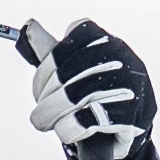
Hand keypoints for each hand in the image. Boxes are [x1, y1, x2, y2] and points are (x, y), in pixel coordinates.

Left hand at [18, 16, 152, 159]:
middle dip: (44, 96)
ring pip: (73, 96)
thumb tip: (29, 26)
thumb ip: (53, 50)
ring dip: (51, 115)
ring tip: (46, 124)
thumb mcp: (76, 71)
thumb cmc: (99, 97)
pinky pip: (85, 120)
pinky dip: (68, 129)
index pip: (70, 40)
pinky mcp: (130, 116)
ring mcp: (129, 86)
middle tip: (39, 114)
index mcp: (108, 41)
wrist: (129, 133)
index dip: (47, 67)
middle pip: (66, 72)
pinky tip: (67, 131)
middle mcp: (122, 58)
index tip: (42, 88)